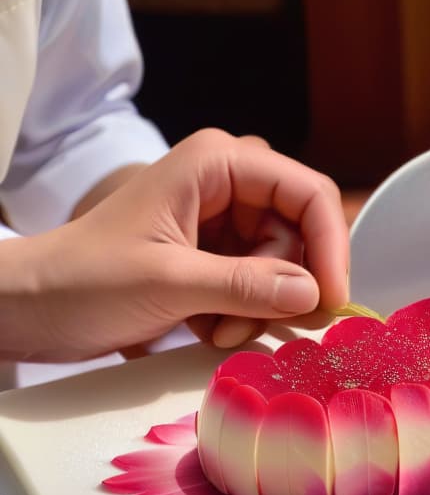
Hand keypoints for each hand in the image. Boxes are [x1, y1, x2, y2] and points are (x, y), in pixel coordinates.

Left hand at [1, 129, 348, 361]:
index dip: (329, 246)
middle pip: (301, 234)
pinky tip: (210, 329)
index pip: (307, 193)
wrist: (35, 307)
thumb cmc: (85, 280)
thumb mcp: (169, 282)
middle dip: (284, 286)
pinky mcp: (218, 256)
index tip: (330, 301)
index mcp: (218, 164)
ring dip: (260, 308)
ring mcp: (224, 222)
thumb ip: (246, 286)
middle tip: (254, 325)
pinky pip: (262, 285)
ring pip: (285, 266)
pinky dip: (245, 315)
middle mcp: (229, 185)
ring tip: (218, 330)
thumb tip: (314, 295)